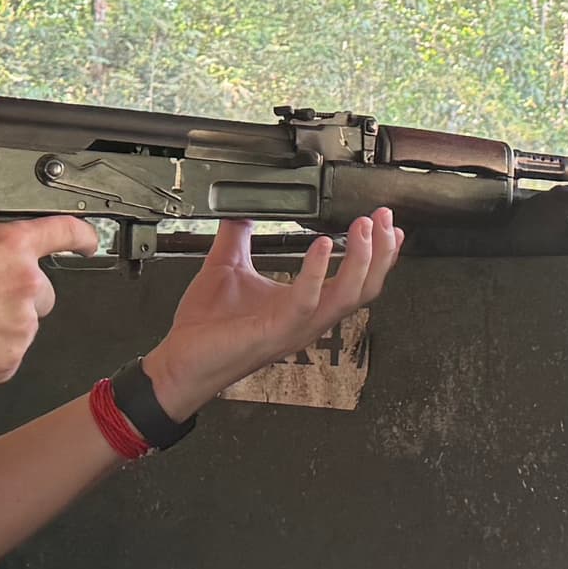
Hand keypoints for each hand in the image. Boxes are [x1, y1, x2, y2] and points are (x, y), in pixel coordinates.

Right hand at [0, 215, 95, 390]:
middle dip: (18, 297)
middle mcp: (25, 283)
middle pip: (42, 292)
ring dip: (1, 324)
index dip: (81, 236)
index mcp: (9, 246)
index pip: (64, 232)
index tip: (90, 242)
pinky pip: (9, 352)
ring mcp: (21, 325)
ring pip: (23, 324)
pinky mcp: (10, 359)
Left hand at [144, 211, 399, 409]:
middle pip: (365, 289)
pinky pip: (307, 300)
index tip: (387, 226)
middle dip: (382, 252)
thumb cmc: (205, 328)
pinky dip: (318, 271)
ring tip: (365, 228)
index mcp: (303, 305)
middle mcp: (307, 319)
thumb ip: (237, 237)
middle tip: (386, 219)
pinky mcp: (277, 330)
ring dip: (362, 260)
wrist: (180, 358)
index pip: (355, 281)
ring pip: (348, 296)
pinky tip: (322, 245)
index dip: (377, 254)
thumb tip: (240, 210)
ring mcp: (295, 326)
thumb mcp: (226, 267)